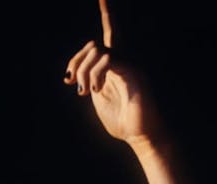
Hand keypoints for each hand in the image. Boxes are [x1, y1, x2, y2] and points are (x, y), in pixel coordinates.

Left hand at [63, 0, 158, 144]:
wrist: (142, 137)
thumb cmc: (123, 123)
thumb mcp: (100, 101)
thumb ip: (91, 81)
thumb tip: (77, 72)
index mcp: (116, 67)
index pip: (111, 33)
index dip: (108, 13)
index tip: (96, 12)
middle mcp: (124, 61)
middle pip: (93, 45)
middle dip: (77, 62)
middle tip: (74, 84)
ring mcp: (130, 65)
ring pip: (97, 49)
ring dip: (84, 70)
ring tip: (86, 91)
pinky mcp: (133, 71)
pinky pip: (107, 59)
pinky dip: (95, 73)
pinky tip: (95, 89)